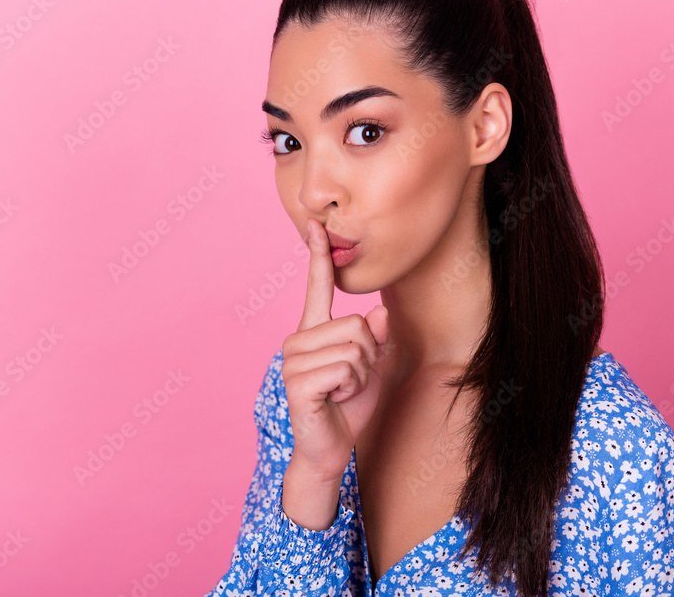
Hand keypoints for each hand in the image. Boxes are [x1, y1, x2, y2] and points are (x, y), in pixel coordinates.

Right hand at [280, 217, 389, 483]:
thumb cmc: (348, 406)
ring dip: (361, 375)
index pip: (318, 287)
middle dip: (368, 356)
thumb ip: (375, 338)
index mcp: (314, 331)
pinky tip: (335, 400)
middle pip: (356, 325)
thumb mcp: (372, 367)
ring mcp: (293, 361)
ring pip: (353, 347)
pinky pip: (344, 369)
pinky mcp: (297, 383)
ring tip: (342, 391)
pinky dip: (352, 387)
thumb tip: (380, 314)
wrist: (331, 449)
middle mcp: (298, 340)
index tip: (317, 225)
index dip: (318, 256)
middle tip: (351, 381)